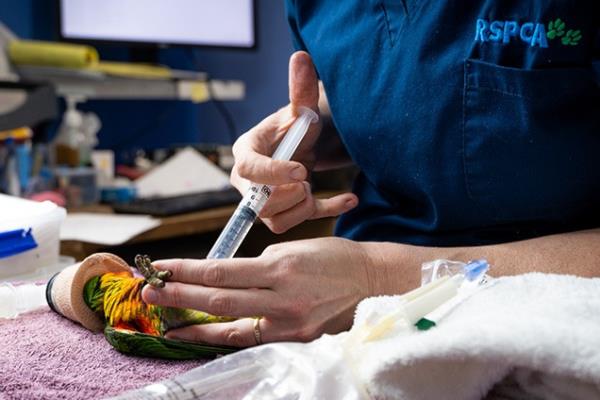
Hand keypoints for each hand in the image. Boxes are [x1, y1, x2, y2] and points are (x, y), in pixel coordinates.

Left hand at [141, 237, 372, 346]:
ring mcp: (288, 323)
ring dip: (194, 322)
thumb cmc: (333, 258)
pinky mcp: (295, 339)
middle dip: (180, 296)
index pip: (221, 270)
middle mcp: (282, 298)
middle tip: (148, 294)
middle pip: (219, 299)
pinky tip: (201, 336)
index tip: (162, 268)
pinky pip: (251, 338)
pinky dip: (223, 337)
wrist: (371, 281)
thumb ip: (259, 265)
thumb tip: (228, 277)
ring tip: (166, 321)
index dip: (187, 270)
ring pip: (231, 325)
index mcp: (281, 267)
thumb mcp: (293, 249)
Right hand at [230, 51, 357, 233]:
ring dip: (301, 207)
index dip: (272, 173)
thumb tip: (301, 57)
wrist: (300, 147)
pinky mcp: (279, 214)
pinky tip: (349, 199)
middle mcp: (246, 182)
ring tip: (312, 186)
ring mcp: (261, 201)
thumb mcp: (300, 110)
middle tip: (306, 177)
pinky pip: (295, 225)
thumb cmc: (295, 127)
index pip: (249, 169)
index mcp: (246, 152)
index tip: (300, 170)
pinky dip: (325, 212)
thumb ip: (300, 90)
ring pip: (274, 220)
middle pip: (259, 203)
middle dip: (289, 193)